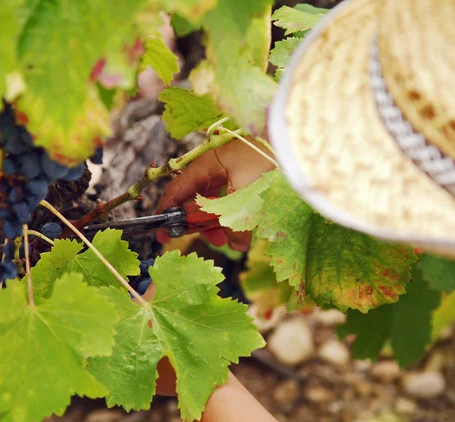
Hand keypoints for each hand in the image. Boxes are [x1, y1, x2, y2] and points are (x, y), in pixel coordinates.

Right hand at [155, 137, 275, 250]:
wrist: (292, 143)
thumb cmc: (265, 159)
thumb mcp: (245, 193)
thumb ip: (235, 221)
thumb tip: (235, 245)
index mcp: (205, 166)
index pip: (177, 190)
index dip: (167, 212)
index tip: (162, 232)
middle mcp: (214, 170)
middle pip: (195, 201)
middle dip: (198, 224)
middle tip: (203, 241)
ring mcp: (230, 174)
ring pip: (215, 204)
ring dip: (216, 224)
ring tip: (225, 241)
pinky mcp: (246, 180)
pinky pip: (231, 203)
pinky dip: (232, 218)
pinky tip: (239, 233)